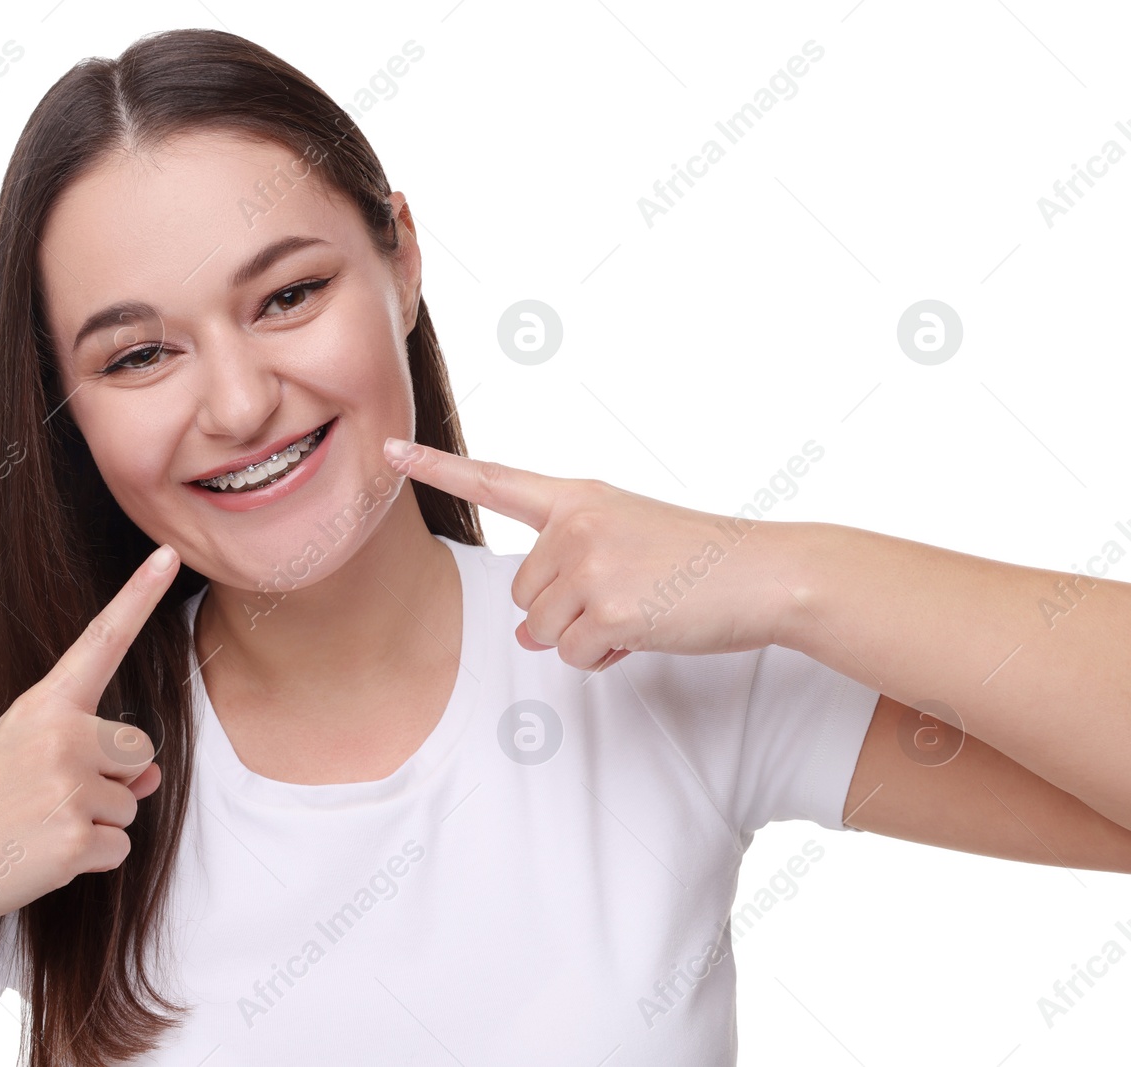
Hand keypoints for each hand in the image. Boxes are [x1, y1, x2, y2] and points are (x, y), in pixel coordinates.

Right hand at [0, 543, 180, 930]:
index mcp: (44, 704)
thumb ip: (92, 753)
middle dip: (111, 780)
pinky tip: (39, 856)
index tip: (170, 552)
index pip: (102, 640)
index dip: (140, 596)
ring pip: (129, 806)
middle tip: (44, 797)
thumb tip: (154, 776)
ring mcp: (69, 788)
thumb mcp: (23, 758)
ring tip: (32, 826)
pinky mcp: (74, 841)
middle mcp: (63, 735)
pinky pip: (119, 850)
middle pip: (140, 751)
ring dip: (92, 824)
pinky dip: (88, 862)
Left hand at [386, 439, 797, 671]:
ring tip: (642, 608)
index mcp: (578, 497)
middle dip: (567, 610)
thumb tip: (529, 634)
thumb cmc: (699, 561)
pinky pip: (574, 653)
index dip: (436, 468)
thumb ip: (567, 576)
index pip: (495, 481)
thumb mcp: (626, 547)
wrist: (764, 573)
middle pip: (525, 592)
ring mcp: (588, 564)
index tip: (387, 449)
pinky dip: (606, 655)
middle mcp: (574, 523)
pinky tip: (646, 629)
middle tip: (628, 595)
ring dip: (587, 635)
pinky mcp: (607, 607)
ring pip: (545, 629)